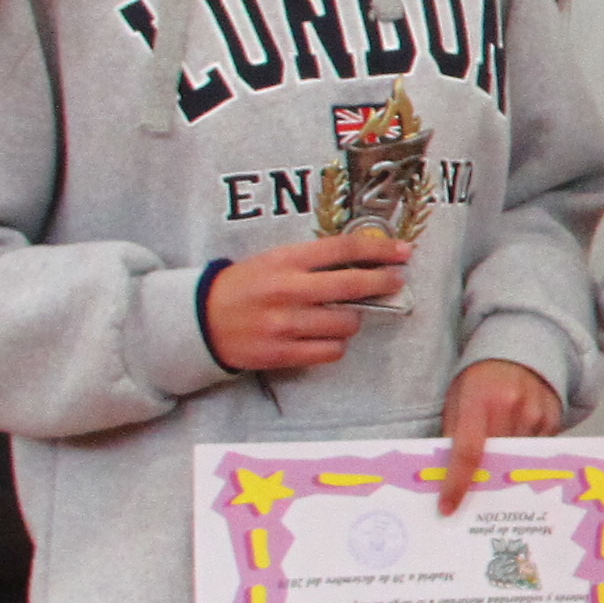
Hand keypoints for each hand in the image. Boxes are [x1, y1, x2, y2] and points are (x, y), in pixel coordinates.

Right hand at [204, 232, 406, 374]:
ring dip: (353, 320)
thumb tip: (364, 262)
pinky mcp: (282, 353)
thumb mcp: (274, 260)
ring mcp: (285, 324)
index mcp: (285, 261)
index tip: (403, 251)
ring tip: (342, 315)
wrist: (201, 320)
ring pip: (346, 324)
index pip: (343, 249)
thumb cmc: (244, 286)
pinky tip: (326, 337)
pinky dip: (335, 345)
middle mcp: (288, 290)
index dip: (379, 250)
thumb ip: (313, 261)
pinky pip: (331, 351)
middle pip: (352, 286)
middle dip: (383, 283)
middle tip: (395, 281)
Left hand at [436, 357, 562, 511]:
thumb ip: (453, 432)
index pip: (467, 451)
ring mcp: (536, 412)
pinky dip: (523, 454)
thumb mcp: (457, 399)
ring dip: (506, 466)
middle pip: (496, 460)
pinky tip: (517, 442)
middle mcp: (511, 406)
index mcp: (478, 400)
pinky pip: (536, 450)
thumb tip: (446, 475)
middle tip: (474, 497)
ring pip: (517, 458)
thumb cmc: (479, 380)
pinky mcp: (553, 418)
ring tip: (499, 463)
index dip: (457, 483)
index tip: (448, 508)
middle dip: (485, 479)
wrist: (517, 351)